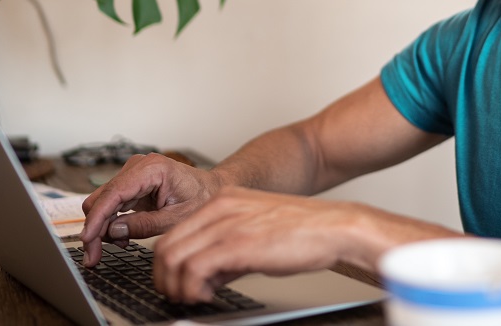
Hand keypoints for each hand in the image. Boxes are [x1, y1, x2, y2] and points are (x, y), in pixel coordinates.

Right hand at [79, 152, 221, 266]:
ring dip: (104, 227)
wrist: (211, 189)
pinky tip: (122, 237)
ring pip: (102, 202)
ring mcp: (132, 174)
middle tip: (94, 256)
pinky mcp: (131, 184)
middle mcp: (138, 167)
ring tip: (119, 245)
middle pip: (101, 198)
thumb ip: (144, 225)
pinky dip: (111, 223)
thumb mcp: (176, 218)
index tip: (87, 240)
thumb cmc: (201, 198)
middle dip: (96, 228)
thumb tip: (113, 231)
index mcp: (152, 169)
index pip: (114, 193)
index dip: (96, 218)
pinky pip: (111, 204)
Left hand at [152, 186, 459, 302]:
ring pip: (173, 258)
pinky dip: (193, 288)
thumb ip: (226, 250)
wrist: (335, 228)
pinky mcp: (238, 243)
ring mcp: (227, 224)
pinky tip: (209, 295)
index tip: (178, 283)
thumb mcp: (255, 233)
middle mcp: (219, 208)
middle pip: (165, 247)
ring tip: (195, 298)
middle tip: (181, 296)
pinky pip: (194, 269)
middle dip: (166, 279)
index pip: (173, 234)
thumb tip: (204, 276)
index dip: (168, 266)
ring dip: (177, 286)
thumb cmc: (302, 233)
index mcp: (222, 201)